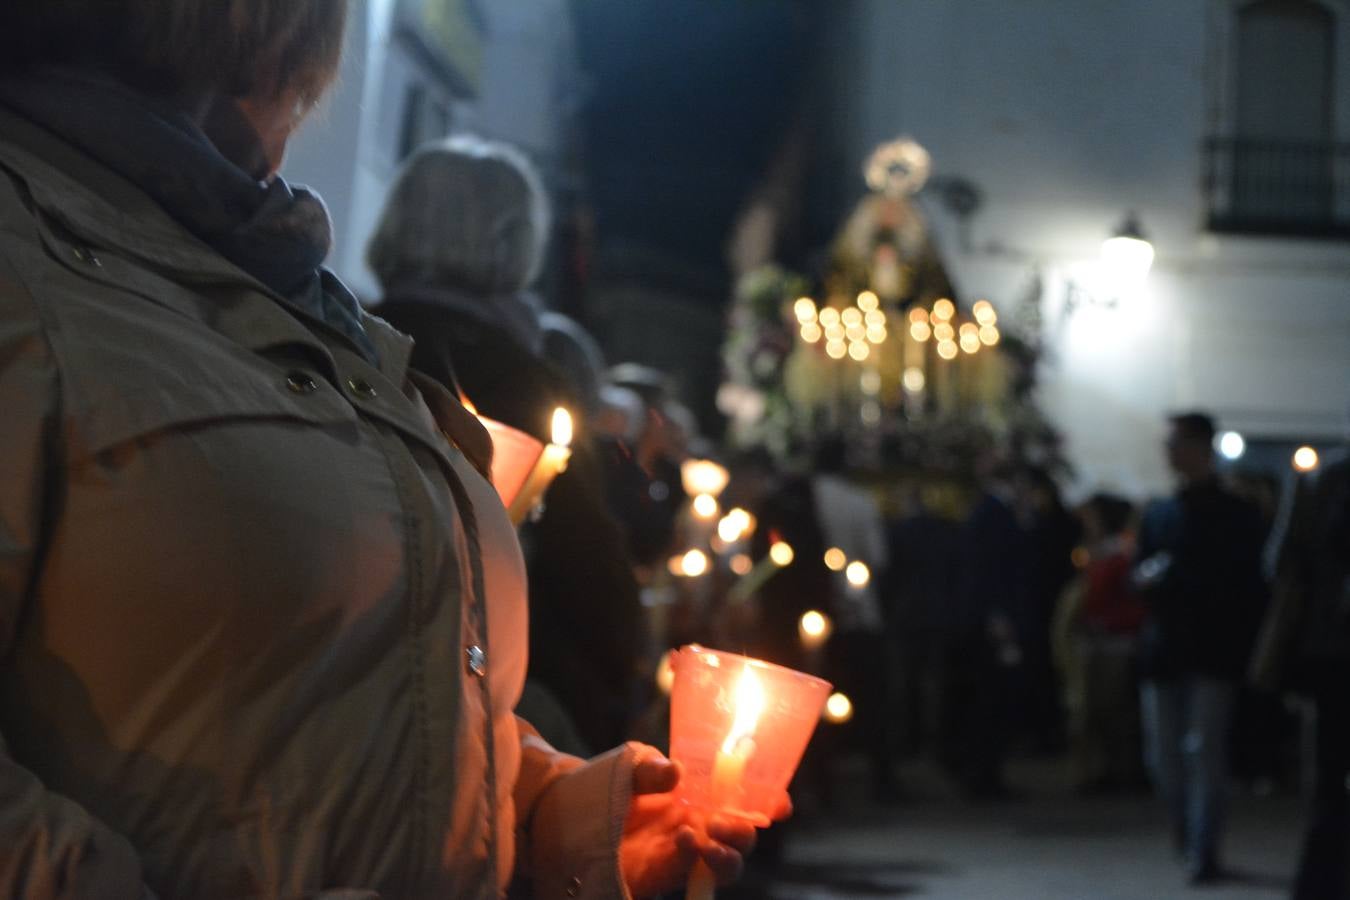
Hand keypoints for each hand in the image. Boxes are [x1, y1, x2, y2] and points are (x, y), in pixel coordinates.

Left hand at [619, 747, 788, 897]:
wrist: (573, 821)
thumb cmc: (606, 789)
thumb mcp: (628, 765)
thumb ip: (650, 766)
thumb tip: (676, 773)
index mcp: (699, 794)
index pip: (744, 799)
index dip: (769, 802)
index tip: (781, 803)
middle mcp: (700, 824)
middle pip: (745, 834)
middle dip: (747, 829)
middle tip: (722, 819)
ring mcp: (687, 852)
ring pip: (731, 863)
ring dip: (730, 851)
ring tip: (705, 834)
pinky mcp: (669, 875)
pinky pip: (701, 877)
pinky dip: (702, 861)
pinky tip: (684, 840)